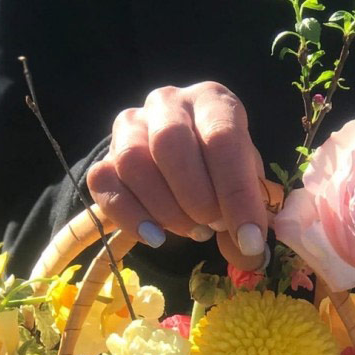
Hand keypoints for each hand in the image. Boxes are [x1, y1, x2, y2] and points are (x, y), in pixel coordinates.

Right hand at [86, 82, 267, 267]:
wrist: (184, 165)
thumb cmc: (222, 170)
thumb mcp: (247, 185)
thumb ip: (250, 216)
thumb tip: (250, 253)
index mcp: (212, 101)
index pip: (222, 138)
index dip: (237, 193)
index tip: (249, 238)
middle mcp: (168, 103)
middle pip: (169, 142)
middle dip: (195, 197)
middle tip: (212, 226)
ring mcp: (130, 127)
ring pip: (132, 162)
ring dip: (165, 209)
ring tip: (190, 229)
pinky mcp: (104, 157)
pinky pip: (104, 184)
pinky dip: (131, 217)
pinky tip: (156, 237)